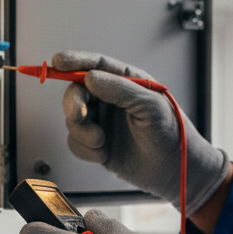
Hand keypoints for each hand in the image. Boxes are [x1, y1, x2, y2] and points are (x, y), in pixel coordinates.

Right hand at [53, 51, 228, 210]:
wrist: (175, 172)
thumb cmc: (172, 133)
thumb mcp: (150, 106)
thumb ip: (120, 89)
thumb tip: (89, 77)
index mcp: (127, 82)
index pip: (97, 64)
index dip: (75, 61)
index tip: (57, 62)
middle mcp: (112, 99)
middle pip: (77, 90)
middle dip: (73, 102)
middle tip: (80, 114)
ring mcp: (103, 122)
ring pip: (72, 118)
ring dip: (82, 131)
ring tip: (101, 142)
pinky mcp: (97, 145)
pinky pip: (74, 142)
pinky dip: (84, 149)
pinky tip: (103, 154)